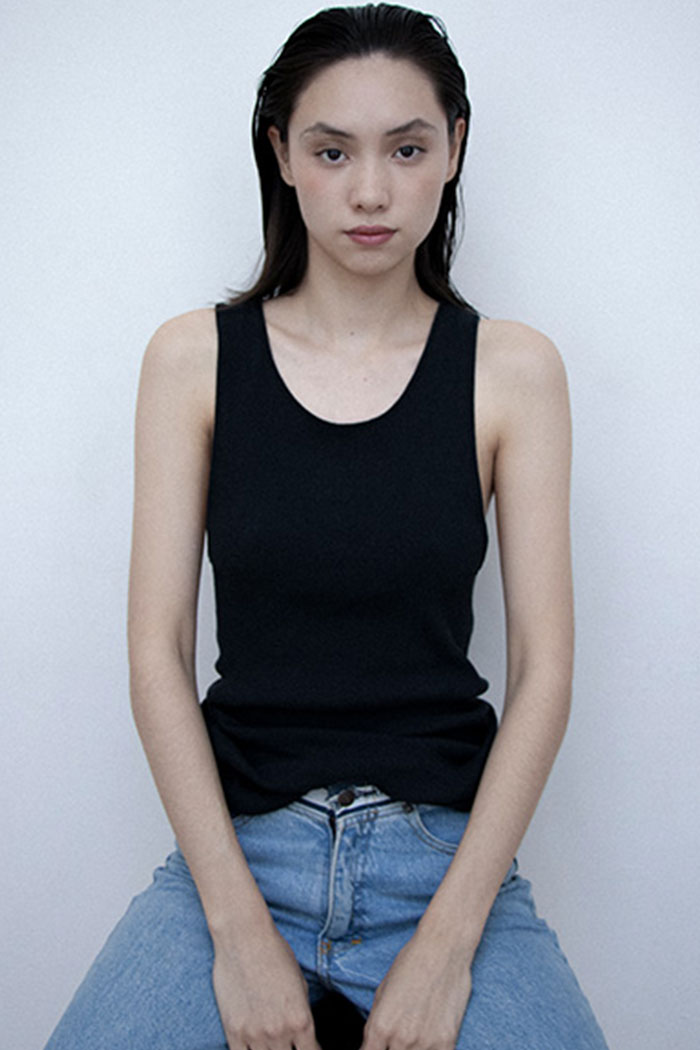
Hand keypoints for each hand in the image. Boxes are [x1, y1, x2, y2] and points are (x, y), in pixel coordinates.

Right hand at [212, 919, 321, 1049]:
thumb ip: (301, 1012)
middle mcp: (279, 1031)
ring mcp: (254, 1034)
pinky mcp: (233, 1030)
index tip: (307, 1048)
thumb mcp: (300, 984)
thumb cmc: (275, 953)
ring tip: (271, 1044)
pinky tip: (254, 1047)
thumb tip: (302, 1034)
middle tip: (288, 1043)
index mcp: (301, 1020)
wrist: (244, 937)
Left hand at [359, 925, 473, 1049]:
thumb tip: (373, 1044)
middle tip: (396, 1038)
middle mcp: (400, 1039)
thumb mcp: (382, 992)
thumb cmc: (412, 963)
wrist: (443, 949)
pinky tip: (428, 1037)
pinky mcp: (447, 1042)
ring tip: (414, 1034)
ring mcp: (425, 1043)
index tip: (377, 1047)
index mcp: (380, 1026)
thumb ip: (376, 1024)